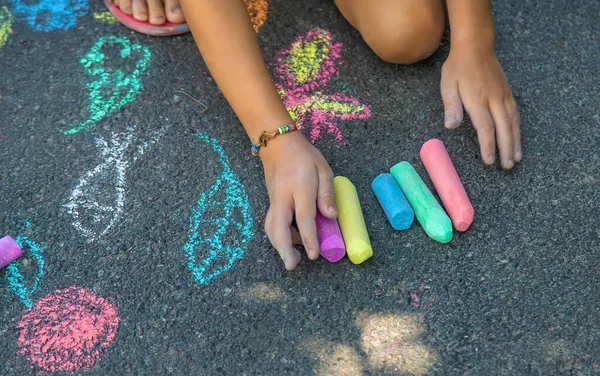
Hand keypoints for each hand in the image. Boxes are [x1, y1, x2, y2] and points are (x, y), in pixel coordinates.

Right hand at [260, 132, 337, 269]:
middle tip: (292, 265)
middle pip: (278, 227)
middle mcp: (283, 197)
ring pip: (271, 227)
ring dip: (280, 245)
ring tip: (293, 258)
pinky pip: (271, 223)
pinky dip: (278, 236)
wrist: (278, 146)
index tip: (314, 255)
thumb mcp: (323, 170)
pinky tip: (291, 241)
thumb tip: (332, 217)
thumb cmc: (305, 157)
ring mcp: (273, 201)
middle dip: (283, 249)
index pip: (304, 217)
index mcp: (299, 187)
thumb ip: (327, 194)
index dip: (309, 237)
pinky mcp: (271, 203)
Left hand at [441, 44, 521, 168]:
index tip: (489, 161)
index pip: (485, 127)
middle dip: (505, 149)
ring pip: (513, 123)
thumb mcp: (447, 84)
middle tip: (507, 167)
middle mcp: (494, 99)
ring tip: (516, 159)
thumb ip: (451, 106)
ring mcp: (503, 96)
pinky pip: (516, 114)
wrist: (476, 46)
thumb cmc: (458, 67)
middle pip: (503, 128)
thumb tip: (450, 126)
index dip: (488, 145)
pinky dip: (518, 129)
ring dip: (515, 142)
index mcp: (477, 99)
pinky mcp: (508, 94)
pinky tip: (518, 140)